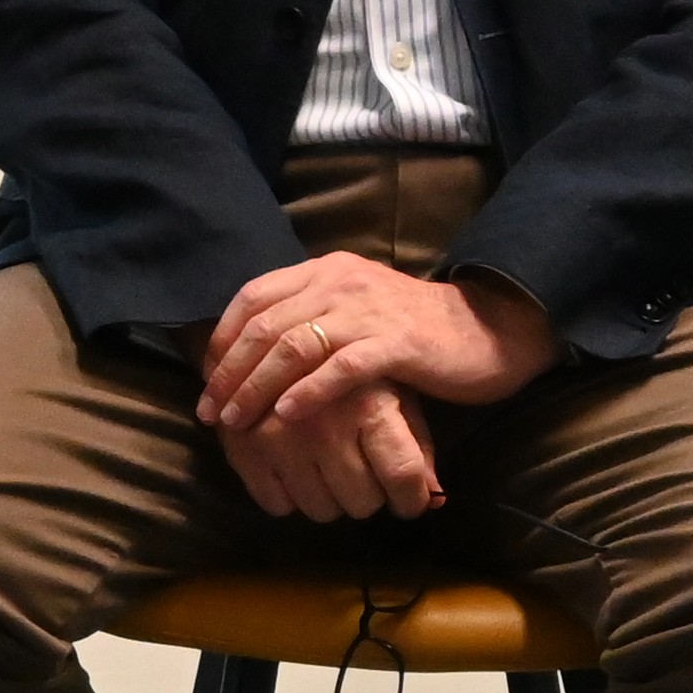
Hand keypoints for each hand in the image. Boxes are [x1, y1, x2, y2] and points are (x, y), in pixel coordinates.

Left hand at [199, 251, 560, 444]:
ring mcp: (368, 311)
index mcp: (325, 270)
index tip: (205, 379)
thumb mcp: (354, 309)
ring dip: (257, 388)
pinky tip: (287, 417)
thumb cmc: (412, 330)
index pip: (253, 296)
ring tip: (237, 422)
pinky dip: (308, 393)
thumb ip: (309, 316)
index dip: (222, 339)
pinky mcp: (396, 344)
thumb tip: (253, 351)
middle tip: (210, 411)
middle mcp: (341, 282)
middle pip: (265, 325)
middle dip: (230, 372)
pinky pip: (340, 369)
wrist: (487, 329)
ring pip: (294, 347)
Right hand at [210, 377, 443, 519]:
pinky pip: (278, 506)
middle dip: (369, 495)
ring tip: (327, 469)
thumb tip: (436, 498)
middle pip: (363, 501)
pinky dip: (289, 497)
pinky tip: (295, 470)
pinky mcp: (243, 448)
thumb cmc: (352, 367)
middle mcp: (324, 425)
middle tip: (362, 473)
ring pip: (322, 510)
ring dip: (330, 499)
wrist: (276, 333)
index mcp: (369, 403)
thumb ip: (416, 444)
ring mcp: (280, 439)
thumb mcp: (395, 392)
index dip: (412, 499)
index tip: (410, 502)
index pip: (402, 474)